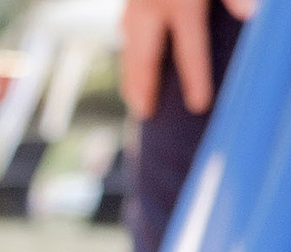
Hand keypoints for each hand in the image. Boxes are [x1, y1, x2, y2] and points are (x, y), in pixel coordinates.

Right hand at [122, 0, 259, 118]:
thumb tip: (251, 13)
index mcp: (181, 3)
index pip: (189, 49)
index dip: (194, 79)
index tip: (199, 106)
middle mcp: (151, 8)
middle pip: (145, 60)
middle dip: (145, 89)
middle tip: (145, 114)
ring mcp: (135, 4)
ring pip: (129, 50)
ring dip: (130, 79)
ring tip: (135, 103)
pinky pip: (126, 34)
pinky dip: (128, 57)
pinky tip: (132, 71)